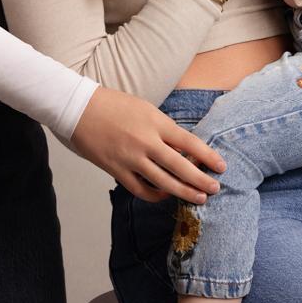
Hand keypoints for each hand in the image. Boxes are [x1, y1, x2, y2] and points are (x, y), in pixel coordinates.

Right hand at [71, 86, 225, 204]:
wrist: (79, 109)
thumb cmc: (114, 105)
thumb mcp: (146, 109)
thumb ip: (164, 129)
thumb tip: (184, 149)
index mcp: (156, 122)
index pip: (189, 143)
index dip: (208, 157)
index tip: (221, 166)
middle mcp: (146, 142)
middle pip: (180, 167)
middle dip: (201, 180)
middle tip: (215, 188)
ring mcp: (130, 158)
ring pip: (163, 182)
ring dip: (183, 192)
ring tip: (198, 198)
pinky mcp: (116, 170)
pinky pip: (141, 189)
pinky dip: (156, 195)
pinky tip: (165, 196)